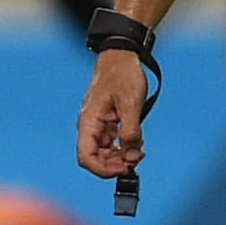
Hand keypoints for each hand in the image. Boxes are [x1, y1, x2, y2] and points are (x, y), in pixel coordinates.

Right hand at [76, 51, 148, 177]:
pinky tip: (136, 143)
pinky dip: (124, 147)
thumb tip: (131, 156)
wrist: (122, 55)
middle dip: (114, 164)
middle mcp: (90, 125)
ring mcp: (99, 124)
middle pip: (95, 158)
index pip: (86, 157)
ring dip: (120, 157)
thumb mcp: (130, 103)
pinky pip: (112, 142)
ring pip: (105, 152)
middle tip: (135, 160)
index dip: (102, 169)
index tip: (123, 168)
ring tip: (138, 151)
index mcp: (89, 121)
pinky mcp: (108, 122)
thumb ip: (130, 131)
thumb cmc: (122, 74)